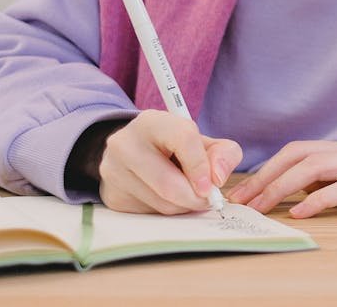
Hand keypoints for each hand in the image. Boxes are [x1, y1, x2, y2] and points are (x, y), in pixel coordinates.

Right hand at [97, 109, 242, 214]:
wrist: (134, 153)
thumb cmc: (175, 147)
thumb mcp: (203, 142)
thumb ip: (224, 153)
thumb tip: (218, 178)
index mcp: (152, 122)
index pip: (182, 138)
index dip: (201, 165)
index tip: (212, 185)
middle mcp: (126, 143)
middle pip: (168, 182)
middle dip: (195, 197)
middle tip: (208, 200)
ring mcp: (114, 171)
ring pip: (161, 202)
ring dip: (183, 206)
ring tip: (188, 196)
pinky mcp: (112, 196)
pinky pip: (149, 214)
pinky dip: (167, 211)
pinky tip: (168, 198)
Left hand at [226, 134, 336, 217]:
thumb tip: (306, 193)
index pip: (297, 151)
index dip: (268, 169)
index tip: (243, 192)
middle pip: (298, 154)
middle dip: (265, 176)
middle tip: (240, 201)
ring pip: (315, 166)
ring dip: (282, 186)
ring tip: (261, 207)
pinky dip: (321, 199)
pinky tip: (302, 212)